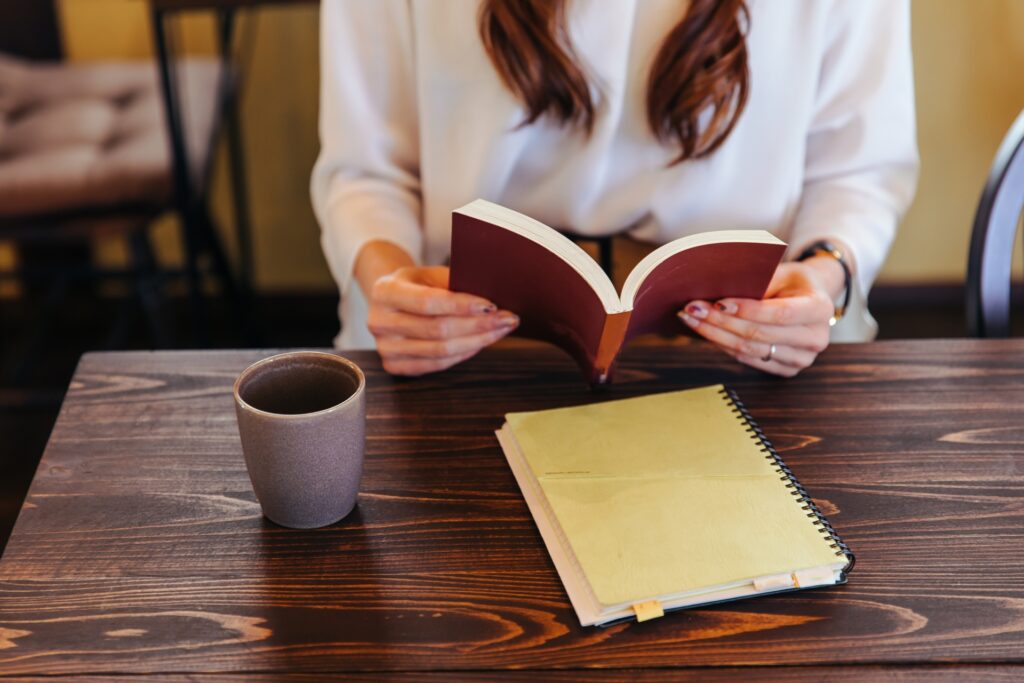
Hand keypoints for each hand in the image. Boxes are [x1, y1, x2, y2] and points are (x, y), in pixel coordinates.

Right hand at [368, 265, 518, 375]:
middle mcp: (380, 322)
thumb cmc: (415, 285)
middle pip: (438, 330)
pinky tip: (481, 342)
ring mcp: (385, 348)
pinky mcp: (394, 366)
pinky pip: (438, 364)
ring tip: (501, 330)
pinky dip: (464, 353)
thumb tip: (492, 295)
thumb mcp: (429, 273)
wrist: (388, 301)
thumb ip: (453, 283)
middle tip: (507, 319)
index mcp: (385, 292)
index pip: (428, 302)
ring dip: (477, 341)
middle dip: (478, 325)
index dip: (462, 306)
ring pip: (441, 351)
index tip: (492, 305)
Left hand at [677, 262, 836, 376]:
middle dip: (721, 321)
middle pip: (760, 334)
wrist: (811, 299)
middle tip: (691, 309)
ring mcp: (802, 358)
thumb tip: (720, 286)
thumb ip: (759, 280)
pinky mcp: (787, 370)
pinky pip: (748, 359)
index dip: (747, 310)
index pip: (780, 313)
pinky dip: (723, 345)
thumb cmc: (793, 282)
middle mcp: (815, 338)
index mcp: (820, 308)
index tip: (718, 302)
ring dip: (715, 335)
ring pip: (749, 350)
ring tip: (690, 319)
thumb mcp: (782, 271)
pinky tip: (706, 332)